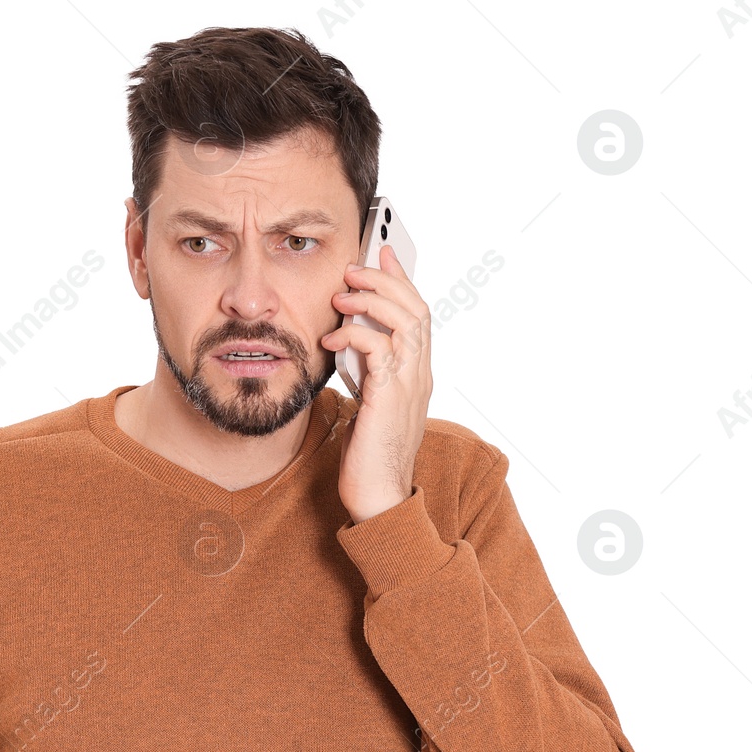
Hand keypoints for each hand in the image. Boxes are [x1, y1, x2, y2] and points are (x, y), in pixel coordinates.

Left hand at [319, 242, 432, 522]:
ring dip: (370, 301)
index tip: (383, 253)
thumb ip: (367, 375)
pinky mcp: (389, 400)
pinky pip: (380, 352)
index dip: (401, 280)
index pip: (418, 315)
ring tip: (342, 296)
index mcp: (417, 376)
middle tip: (355, 268)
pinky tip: (331, 339)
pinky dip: (355, 337)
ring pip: (404, 323)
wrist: (378, 499)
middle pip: (416, 310)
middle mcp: (420, 376)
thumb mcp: (367, 406)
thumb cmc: (368, 458)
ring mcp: (409, 387)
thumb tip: (348, 347)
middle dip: (385, 281)